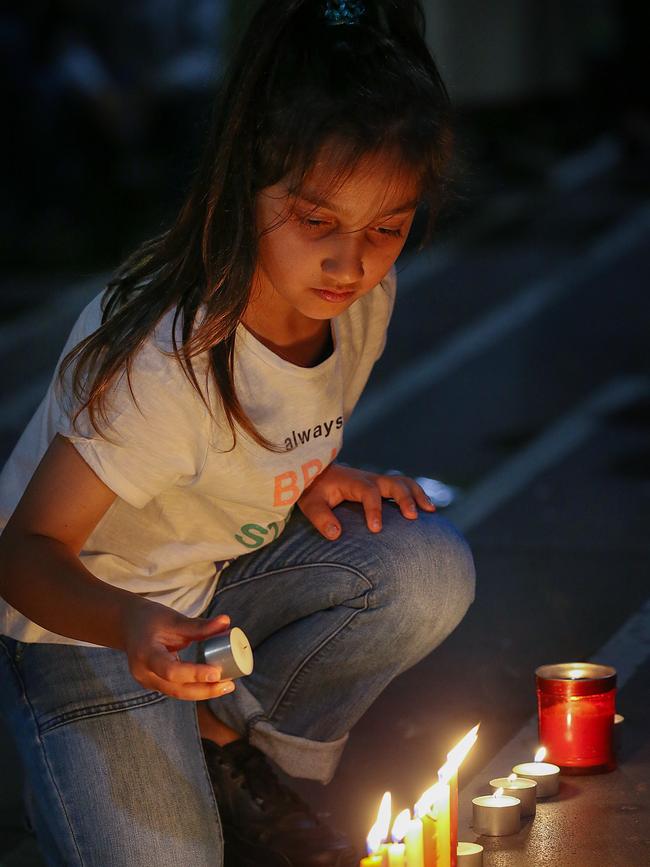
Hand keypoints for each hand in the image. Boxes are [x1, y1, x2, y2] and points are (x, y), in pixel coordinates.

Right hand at [121, 600, 235, 700]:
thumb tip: (226, 622)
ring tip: (227, 685)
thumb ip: (199, 625)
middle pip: (177, 689)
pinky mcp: (155, 683)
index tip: (217, 672)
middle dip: (205, 690)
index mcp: (146, 654)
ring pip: (178, 692)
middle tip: (230, 684)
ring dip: (203, 691)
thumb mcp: (173, 619)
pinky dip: (195, 687)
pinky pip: (177, 689)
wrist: (128, 625)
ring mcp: (147, 681)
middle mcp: (144, 673)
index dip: (195, 674)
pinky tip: (214, 683)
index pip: (171, 670)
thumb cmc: (150, 619)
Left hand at [297, 463, 435, 539]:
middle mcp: (369, 479)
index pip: (368, 492)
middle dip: (405, 499)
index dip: (374, 509)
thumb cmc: (314, 491)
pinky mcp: (382, 487)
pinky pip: (404, 487)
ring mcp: (378, 481)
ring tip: (430, 511)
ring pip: (403, 483)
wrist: (316, 474)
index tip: (376, 529)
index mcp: (353, 481)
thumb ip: (321, 518)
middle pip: (393, 483)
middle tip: (413, 517)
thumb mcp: (310, 504)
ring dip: (417, 495)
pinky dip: (417, 496)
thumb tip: (335, 534)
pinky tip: (428, 511)